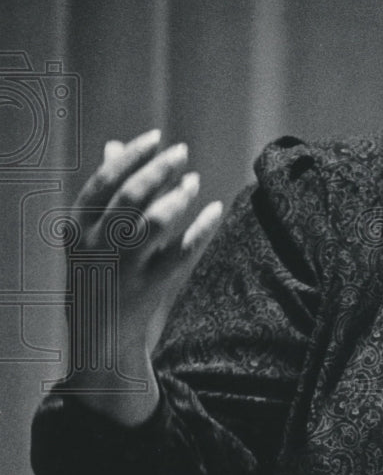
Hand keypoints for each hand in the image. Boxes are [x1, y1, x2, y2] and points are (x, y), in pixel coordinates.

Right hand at [63, 129, 223, 424]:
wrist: (98, 337)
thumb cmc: (96, 272)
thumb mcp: (88, 235)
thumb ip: (104, 192)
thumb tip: (115, 145)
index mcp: (76, 227)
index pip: (103, 182)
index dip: (131, 156)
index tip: (157, 137)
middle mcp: (97, 246)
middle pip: (132, 196)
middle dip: (160, 169)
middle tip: (182, 151)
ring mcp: (123, 268)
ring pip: (157, 222)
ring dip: (180, 196)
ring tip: (194, 182)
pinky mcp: (149, 287)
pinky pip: (182, 252)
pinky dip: (202, 228)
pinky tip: (215, 209)